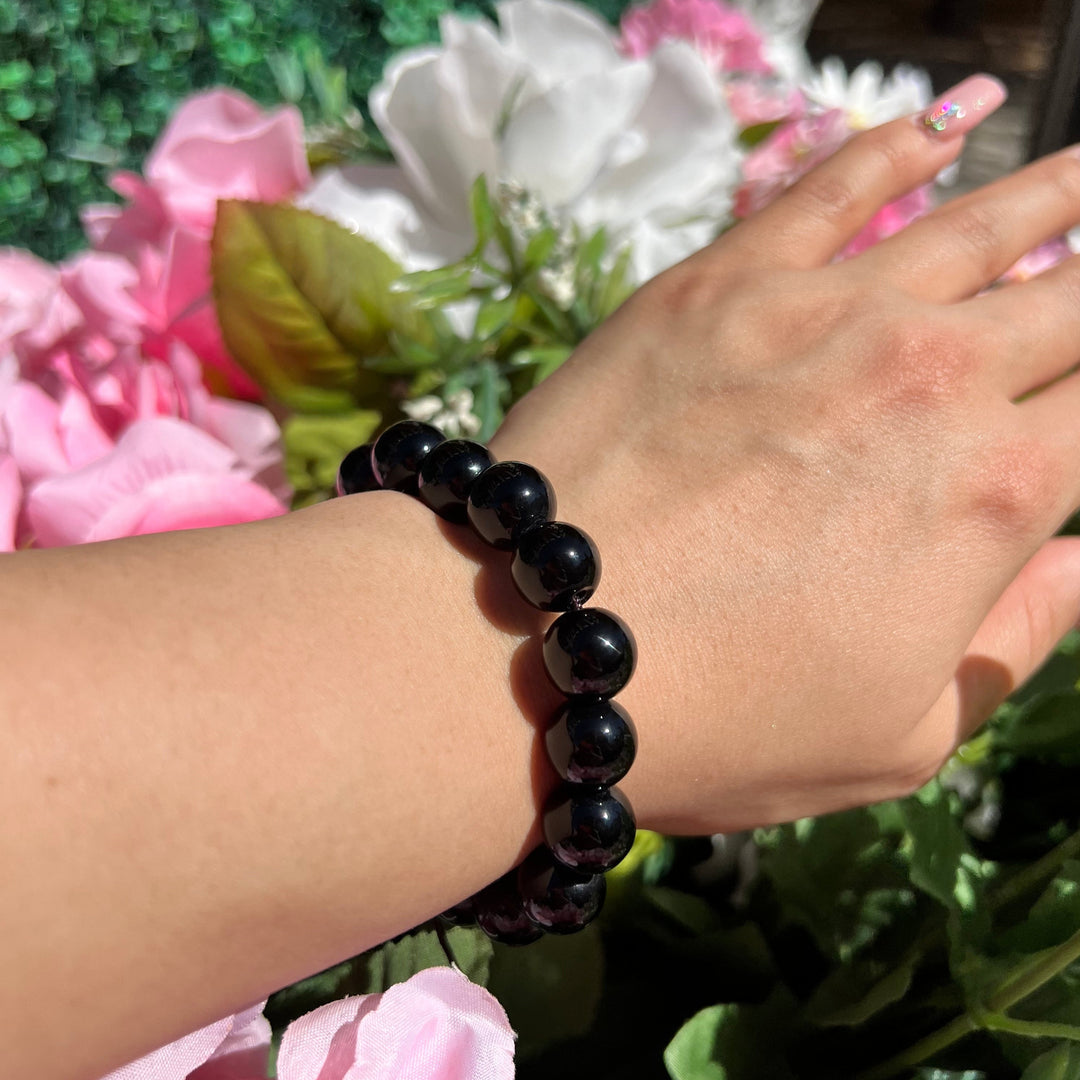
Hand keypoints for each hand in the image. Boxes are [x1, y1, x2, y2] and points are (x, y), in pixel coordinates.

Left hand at [489, 77, 1079, 834]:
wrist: (538, 647)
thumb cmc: (722, 720)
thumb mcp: (903, 735)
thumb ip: (1014, 640)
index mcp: (997, 494)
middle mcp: (932, 378)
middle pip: (1064, 305)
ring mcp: (824, 312)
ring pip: (975, 226)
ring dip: (1051, 193)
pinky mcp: (720, 280)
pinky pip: (830, 188)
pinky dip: (894, 148)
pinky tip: (942, 122)